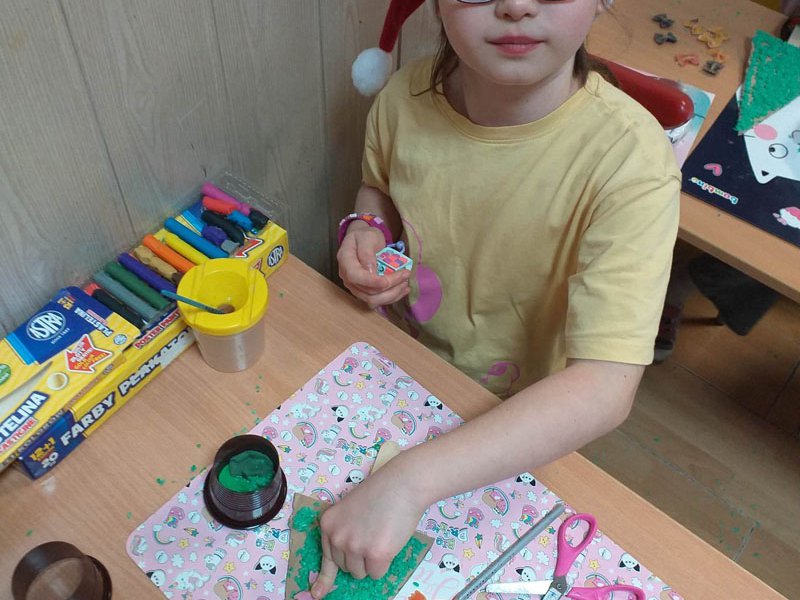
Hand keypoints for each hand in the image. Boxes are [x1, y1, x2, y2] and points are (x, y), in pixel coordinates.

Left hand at [310, 459, 427, 597]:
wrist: (402, 484)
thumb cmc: (381, 494)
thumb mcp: (351, 511)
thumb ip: (344, 533)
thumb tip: (347, 566)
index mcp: (328, 525)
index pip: (326, 559)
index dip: (324, 579)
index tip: (317, 594)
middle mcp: (337, 537)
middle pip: (346, 568)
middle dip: (360, 558)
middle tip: (373, 535)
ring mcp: (355, 546)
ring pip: (361, 573)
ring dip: (372, 562)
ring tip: (381, 535)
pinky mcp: (376, 554)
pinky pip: (377, 574)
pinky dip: (385, 563)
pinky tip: (389, 541)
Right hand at [337, 222, 410, 307]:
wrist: (362, 240)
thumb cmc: (365, 236)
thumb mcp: (368, 238)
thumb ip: (367, 253)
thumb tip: (371, 271)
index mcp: (345, 261)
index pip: (355, 277)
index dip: (372, 282)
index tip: (388, 281)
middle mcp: (347, 277)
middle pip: (367, 291)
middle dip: (389, 287)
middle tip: (406, 274)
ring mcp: (354, 286)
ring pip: (372, 300)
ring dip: (392, 294)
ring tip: (406, 284)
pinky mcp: (363, 291)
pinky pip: (376, 300)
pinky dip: (391, 297)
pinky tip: (402, 290)